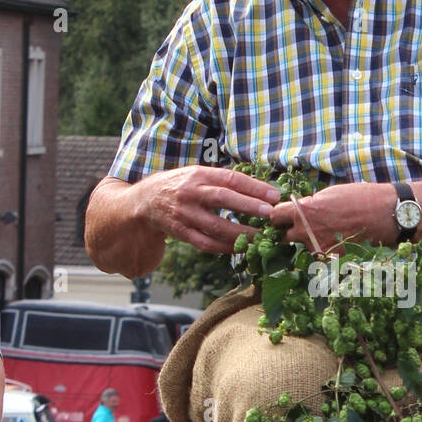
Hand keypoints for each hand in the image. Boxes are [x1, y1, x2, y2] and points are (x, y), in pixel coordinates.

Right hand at [136, 165, 281, 253]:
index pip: (230, 179)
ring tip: (261, 236)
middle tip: (271, 213)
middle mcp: (191, 193)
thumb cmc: (181, 186)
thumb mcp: (198, 174)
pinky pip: (207, 243)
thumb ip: (223, 180)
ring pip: (217, 226)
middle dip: (249, 206)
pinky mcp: (182, 233)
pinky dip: (225, 247)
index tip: (274, 195)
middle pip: (223, 199)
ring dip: (241, 233)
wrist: (146, 201)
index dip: (254, 187)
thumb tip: (260, 189)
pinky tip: (241, 247)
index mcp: (198, 175)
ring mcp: (185, 215)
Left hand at [269, 181, 398, 251]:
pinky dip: (328, 252)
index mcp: (303, 211)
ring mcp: (319, 249)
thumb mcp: (330, 194)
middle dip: (292, 232)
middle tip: (305, 228)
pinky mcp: (332, 261)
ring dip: (312, 243)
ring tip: (331, 234)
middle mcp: (306, 232)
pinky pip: (322, 257)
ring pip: (305, 248)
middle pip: (285, 237)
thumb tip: (299, 211)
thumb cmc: (361, 197)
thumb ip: (310, 205)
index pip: (274, 217)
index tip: (282, 217)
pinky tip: (341, 243)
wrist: (388, 213)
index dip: (278, 217)